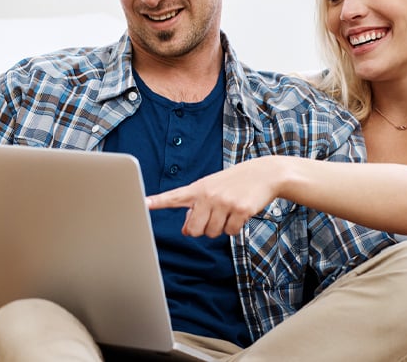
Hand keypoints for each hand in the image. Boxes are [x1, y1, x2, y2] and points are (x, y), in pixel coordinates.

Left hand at [145, 159, 281, 237]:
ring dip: (220, 228)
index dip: (157, 201)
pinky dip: (235, 227)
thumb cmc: (233, 183)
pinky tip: (240, 212)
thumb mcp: (211, 190)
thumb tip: (187, 231)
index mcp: (197, 188)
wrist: (263, 173)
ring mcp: (224, 202)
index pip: (173, 197)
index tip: (142, 204)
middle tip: (212, 217)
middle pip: (194, 230)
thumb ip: (196, 208)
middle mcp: (208, 195)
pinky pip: (231, 232)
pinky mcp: (240, 210)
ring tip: (228, 210)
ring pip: (212, 233)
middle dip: (202, 229)